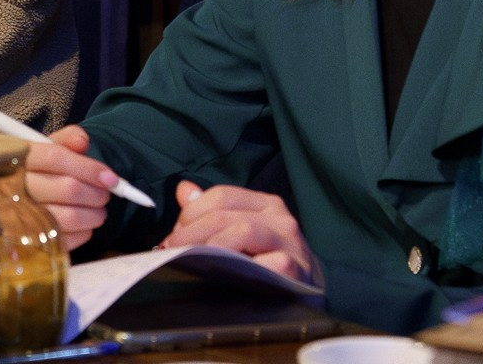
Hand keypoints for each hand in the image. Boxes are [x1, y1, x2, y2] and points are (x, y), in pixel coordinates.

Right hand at [25, 125, 119, 249]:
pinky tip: (83, 226)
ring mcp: (17, 219)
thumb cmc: (27, 173)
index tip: (111, 178)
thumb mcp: (39, 150)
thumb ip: (63, 140)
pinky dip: (83, 233)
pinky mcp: (24, 243)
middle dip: (97, 193)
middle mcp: (13, 188)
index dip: (89, 168)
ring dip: (94, 215)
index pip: (57, 158)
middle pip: (69, 189)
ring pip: (70, 217)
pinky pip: (64, 241)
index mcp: (17, 159)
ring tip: (98, 211)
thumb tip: (83, 142)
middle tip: (105, 194)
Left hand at [161, 182, 319, 283]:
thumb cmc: (271, 261)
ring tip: (192, 261)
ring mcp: (289, 243)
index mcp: (264, 204)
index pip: (221, 195)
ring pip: (242, 231)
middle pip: (224, 214)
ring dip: (209, 247)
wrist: (309, 292)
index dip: (190, 214)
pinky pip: (263, 263)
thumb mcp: (244, 230)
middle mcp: (279, 218)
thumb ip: (214, 211)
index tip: (174, 236)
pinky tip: (225, 275)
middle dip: (190, 233)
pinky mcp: (294, 269)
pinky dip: (240, 268)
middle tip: (173, 251)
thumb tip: (184, 190)